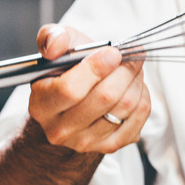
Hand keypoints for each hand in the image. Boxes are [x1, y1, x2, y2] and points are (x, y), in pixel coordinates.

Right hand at [28, 24, 150, 153]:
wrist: (75, 105)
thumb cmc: (67, 73)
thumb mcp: (57, 50)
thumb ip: (52, 38)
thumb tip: (56, 44)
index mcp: (42, 105)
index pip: (71, 90)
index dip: (97, 68)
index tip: (113, 52)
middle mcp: (61, 130)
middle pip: (105, 98)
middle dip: (124, 71)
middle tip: (132, 56)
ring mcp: (86, 142)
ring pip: (125, 107)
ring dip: (136, 82)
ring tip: (133, 69)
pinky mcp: (111, 145)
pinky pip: (138, 117)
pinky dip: (142, 97)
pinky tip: (135, 87)